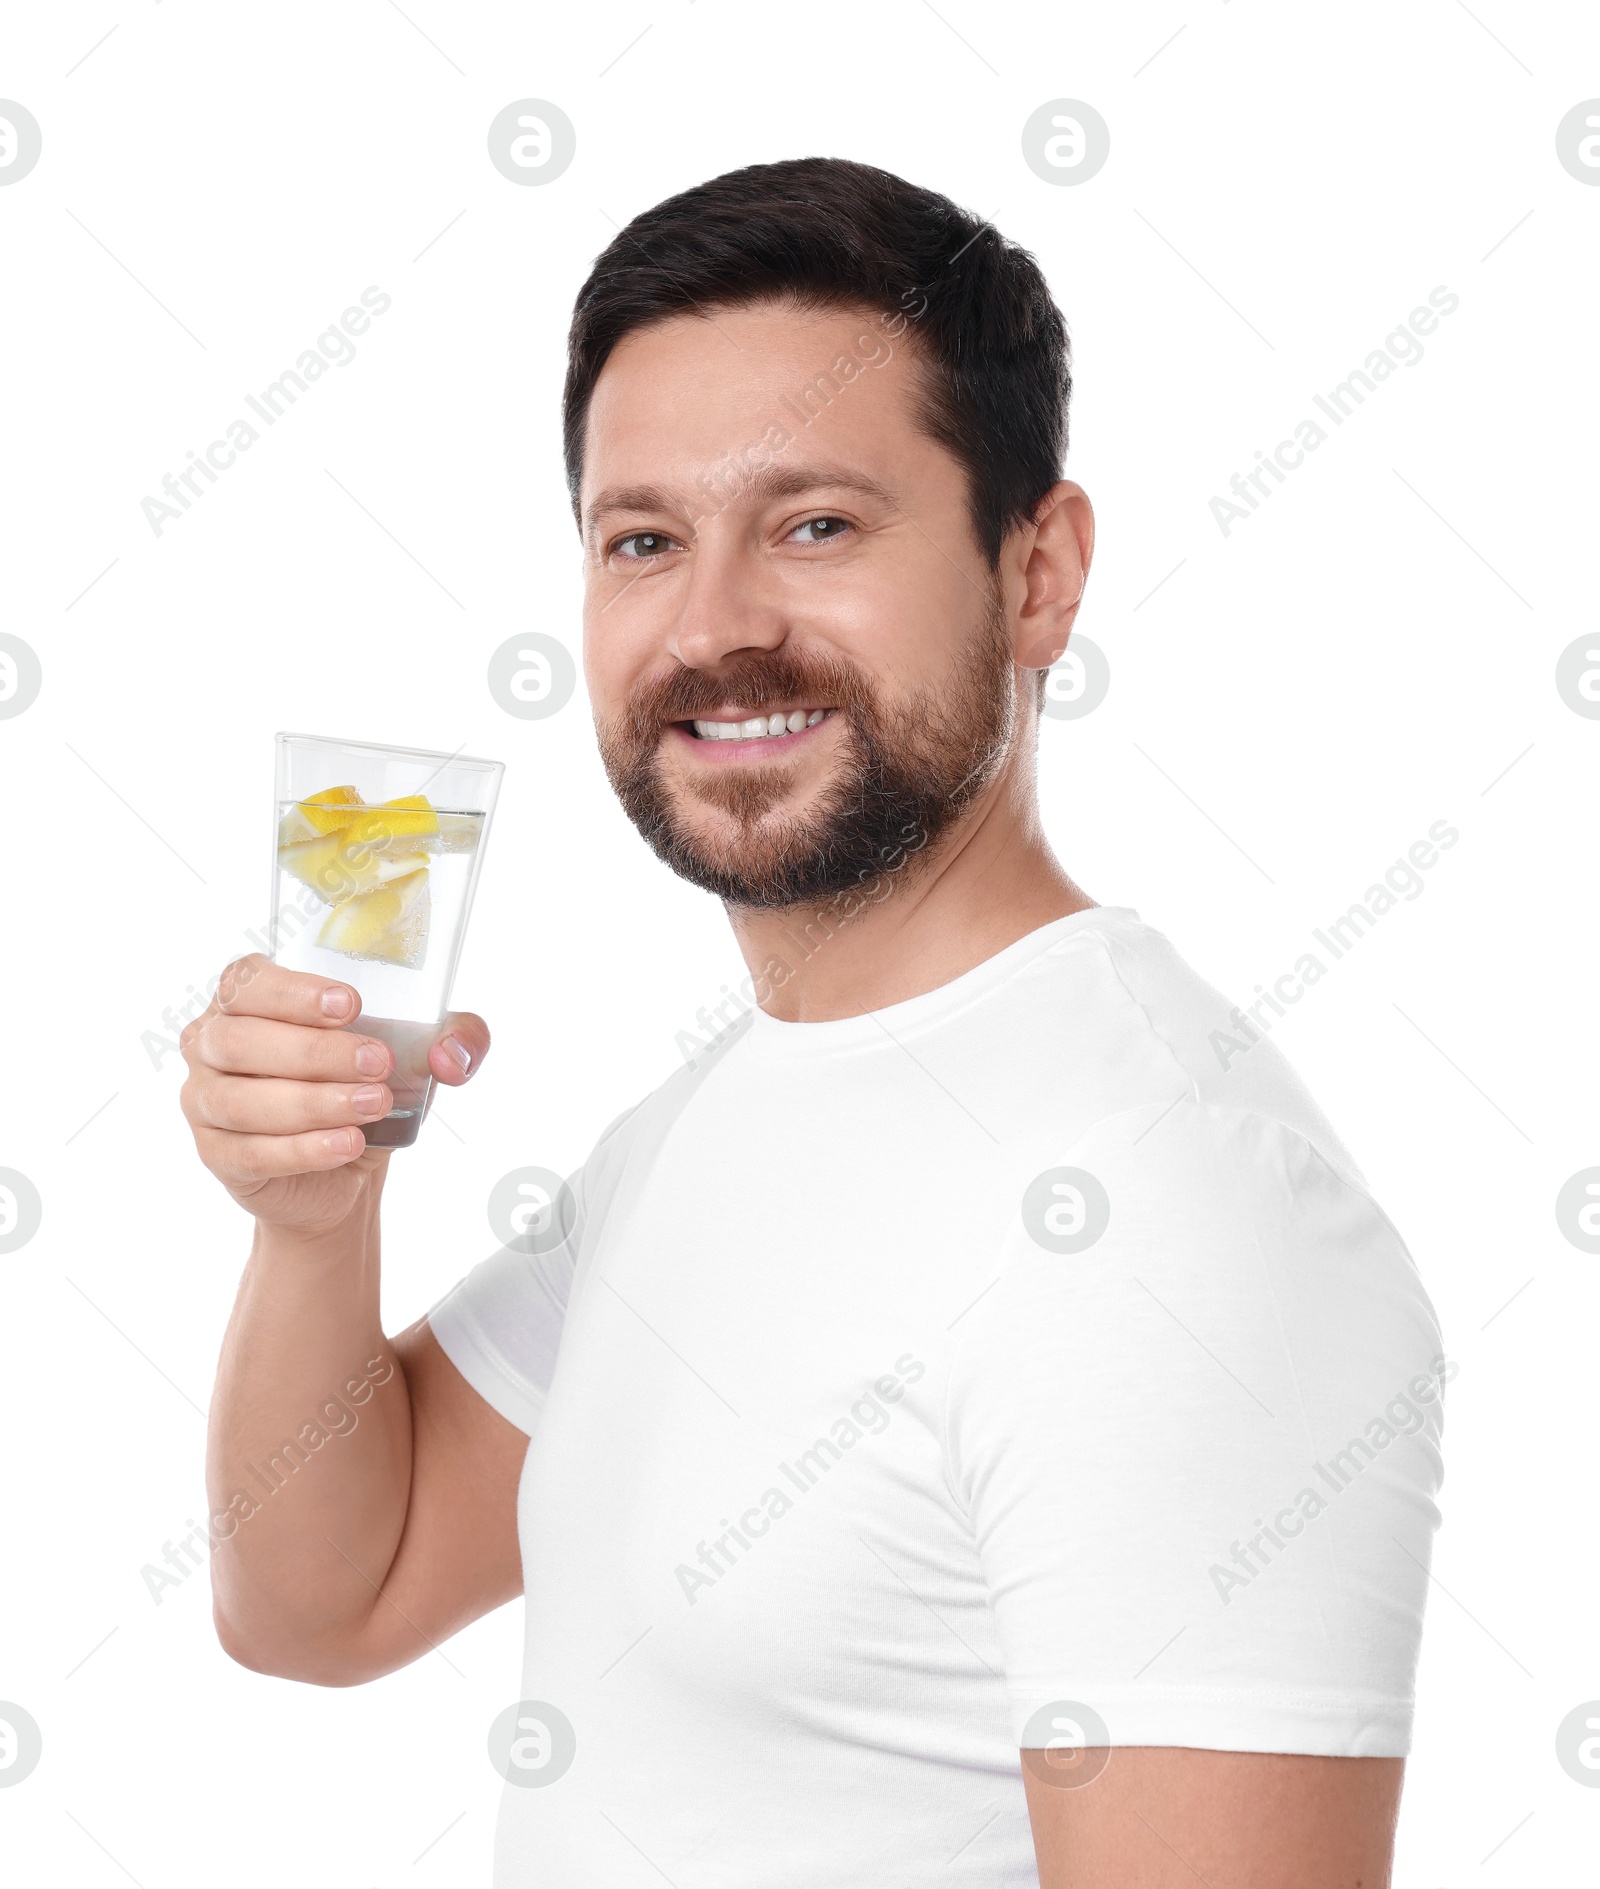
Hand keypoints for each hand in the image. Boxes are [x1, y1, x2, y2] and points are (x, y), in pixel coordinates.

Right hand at [179, 953, 489, 1237]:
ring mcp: (204, 1100)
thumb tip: (451, 1054)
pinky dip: (302, 1149)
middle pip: (241, 1040)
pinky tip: (346, 1144)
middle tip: (378, 1063)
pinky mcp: (216, 1154)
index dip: (293, 992)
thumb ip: (456, 1037)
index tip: (349, 1004)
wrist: (345, 1166)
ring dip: (312, 1102)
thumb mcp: (419, 1053)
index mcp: (249, 999)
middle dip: (315, 1052)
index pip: (248, 981)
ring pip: (240, 1099)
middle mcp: (213, 1042)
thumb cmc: (366, 1084)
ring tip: (374, 1106)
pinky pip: (249, 1152)